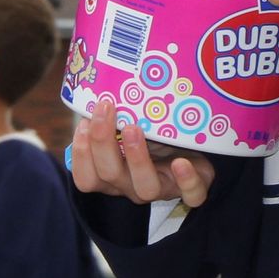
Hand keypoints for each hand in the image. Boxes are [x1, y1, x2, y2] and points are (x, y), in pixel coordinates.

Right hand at [66, 109, 212, 208]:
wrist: (198, 151)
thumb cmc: (157, 136)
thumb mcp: (134, 124)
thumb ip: (117, 115)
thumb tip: (100, 82)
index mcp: (114, 175)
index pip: (86, 179)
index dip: (81, 155)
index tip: (84, 123)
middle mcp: (133, 186)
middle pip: (109, 176)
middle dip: (102, 142)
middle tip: (106, 108)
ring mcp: (163, 188)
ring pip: (145, 188)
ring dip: (136, 159)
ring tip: (133, 128)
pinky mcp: (193, 191)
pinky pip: (190, 195)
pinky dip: (186, 180)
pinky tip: (181, 163)